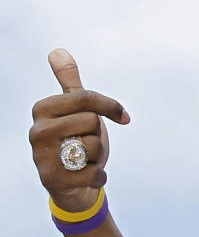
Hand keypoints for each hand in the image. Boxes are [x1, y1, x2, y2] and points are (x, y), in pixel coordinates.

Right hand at [29, 49, 130, 211]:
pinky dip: (99, 177)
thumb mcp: (76, 111)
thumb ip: (70, 83)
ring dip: (97, 157)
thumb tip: (58, 51)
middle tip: (85, 145)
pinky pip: (94, 173)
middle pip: (91, 122)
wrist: (73, 186)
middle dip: (98, 136)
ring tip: (82, 160)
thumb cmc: (77, 142)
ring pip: (94, 146)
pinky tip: (85, 176)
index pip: (86, 98)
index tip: (123, 116)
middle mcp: (37, 130)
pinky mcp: (51, 179)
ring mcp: (41, 155)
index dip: (111, 107)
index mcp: (42, 109)